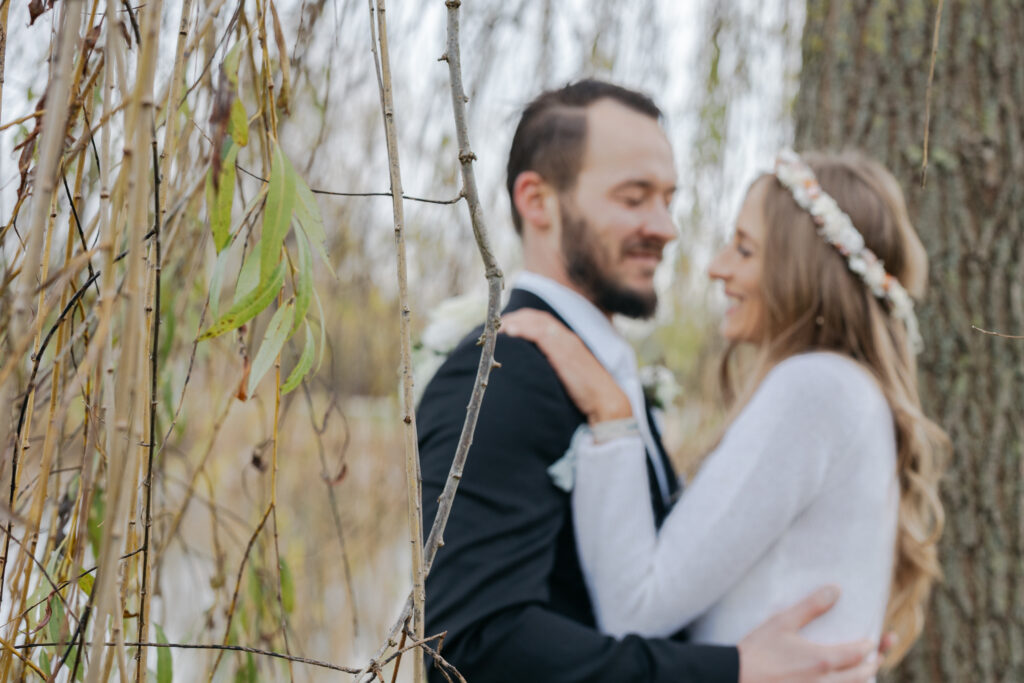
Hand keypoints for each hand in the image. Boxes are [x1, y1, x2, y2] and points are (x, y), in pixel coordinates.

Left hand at [501, 310, 631, 422]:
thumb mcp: (569, 375)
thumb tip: (535, 371)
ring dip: (516, 321)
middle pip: (537, 318)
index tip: (506, 325)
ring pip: (536, 323)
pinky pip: (539, 334)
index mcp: (569, 341)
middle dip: (516, 317)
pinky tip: (510, 332)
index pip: (543, 322)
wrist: (605, 401)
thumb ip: (554, 366)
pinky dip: (523, 329)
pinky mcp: (563, 352)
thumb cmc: (587, 394)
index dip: (523, 320)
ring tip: (499, 327)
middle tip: (497, 324)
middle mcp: (567, 338)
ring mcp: (566, 343)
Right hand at [737, 586, 878, 682]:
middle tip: (877, 655)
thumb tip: (836, 590)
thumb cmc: (758, 650)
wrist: (737, 677)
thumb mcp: (782, 622)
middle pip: (862, 675)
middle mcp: (826, 682)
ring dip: (861, 680)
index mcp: (822, 660)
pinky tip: (841, 681)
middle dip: (872, 664)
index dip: (870, 646)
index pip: (859, 653)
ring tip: (864, 672)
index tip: (871, 640)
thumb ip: (811, 606)